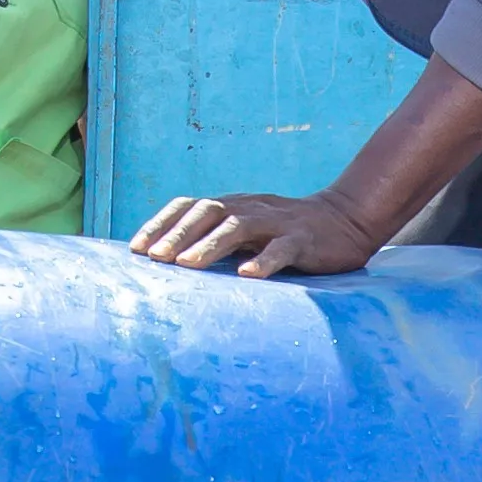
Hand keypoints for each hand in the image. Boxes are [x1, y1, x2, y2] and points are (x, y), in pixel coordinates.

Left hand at [131, 189, 380, 277]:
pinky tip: (248, 275)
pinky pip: (282, 249)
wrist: (345, 220)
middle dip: (177, 234)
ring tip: (187, 266)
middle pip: (207, 211)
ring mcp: (277, 222)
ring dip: (210, 246)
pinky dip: (264, 261)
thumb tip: (172, 264)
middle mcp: (250, 208)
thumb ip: (217, 240)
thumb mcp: (248, 231)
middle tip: (154, 258)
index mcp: (233, 206)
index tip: (135, 248)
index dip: (161, 223)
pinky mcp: (303, 239)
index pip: (189, 206)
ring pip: (239, 227)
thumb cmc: (286, 233)